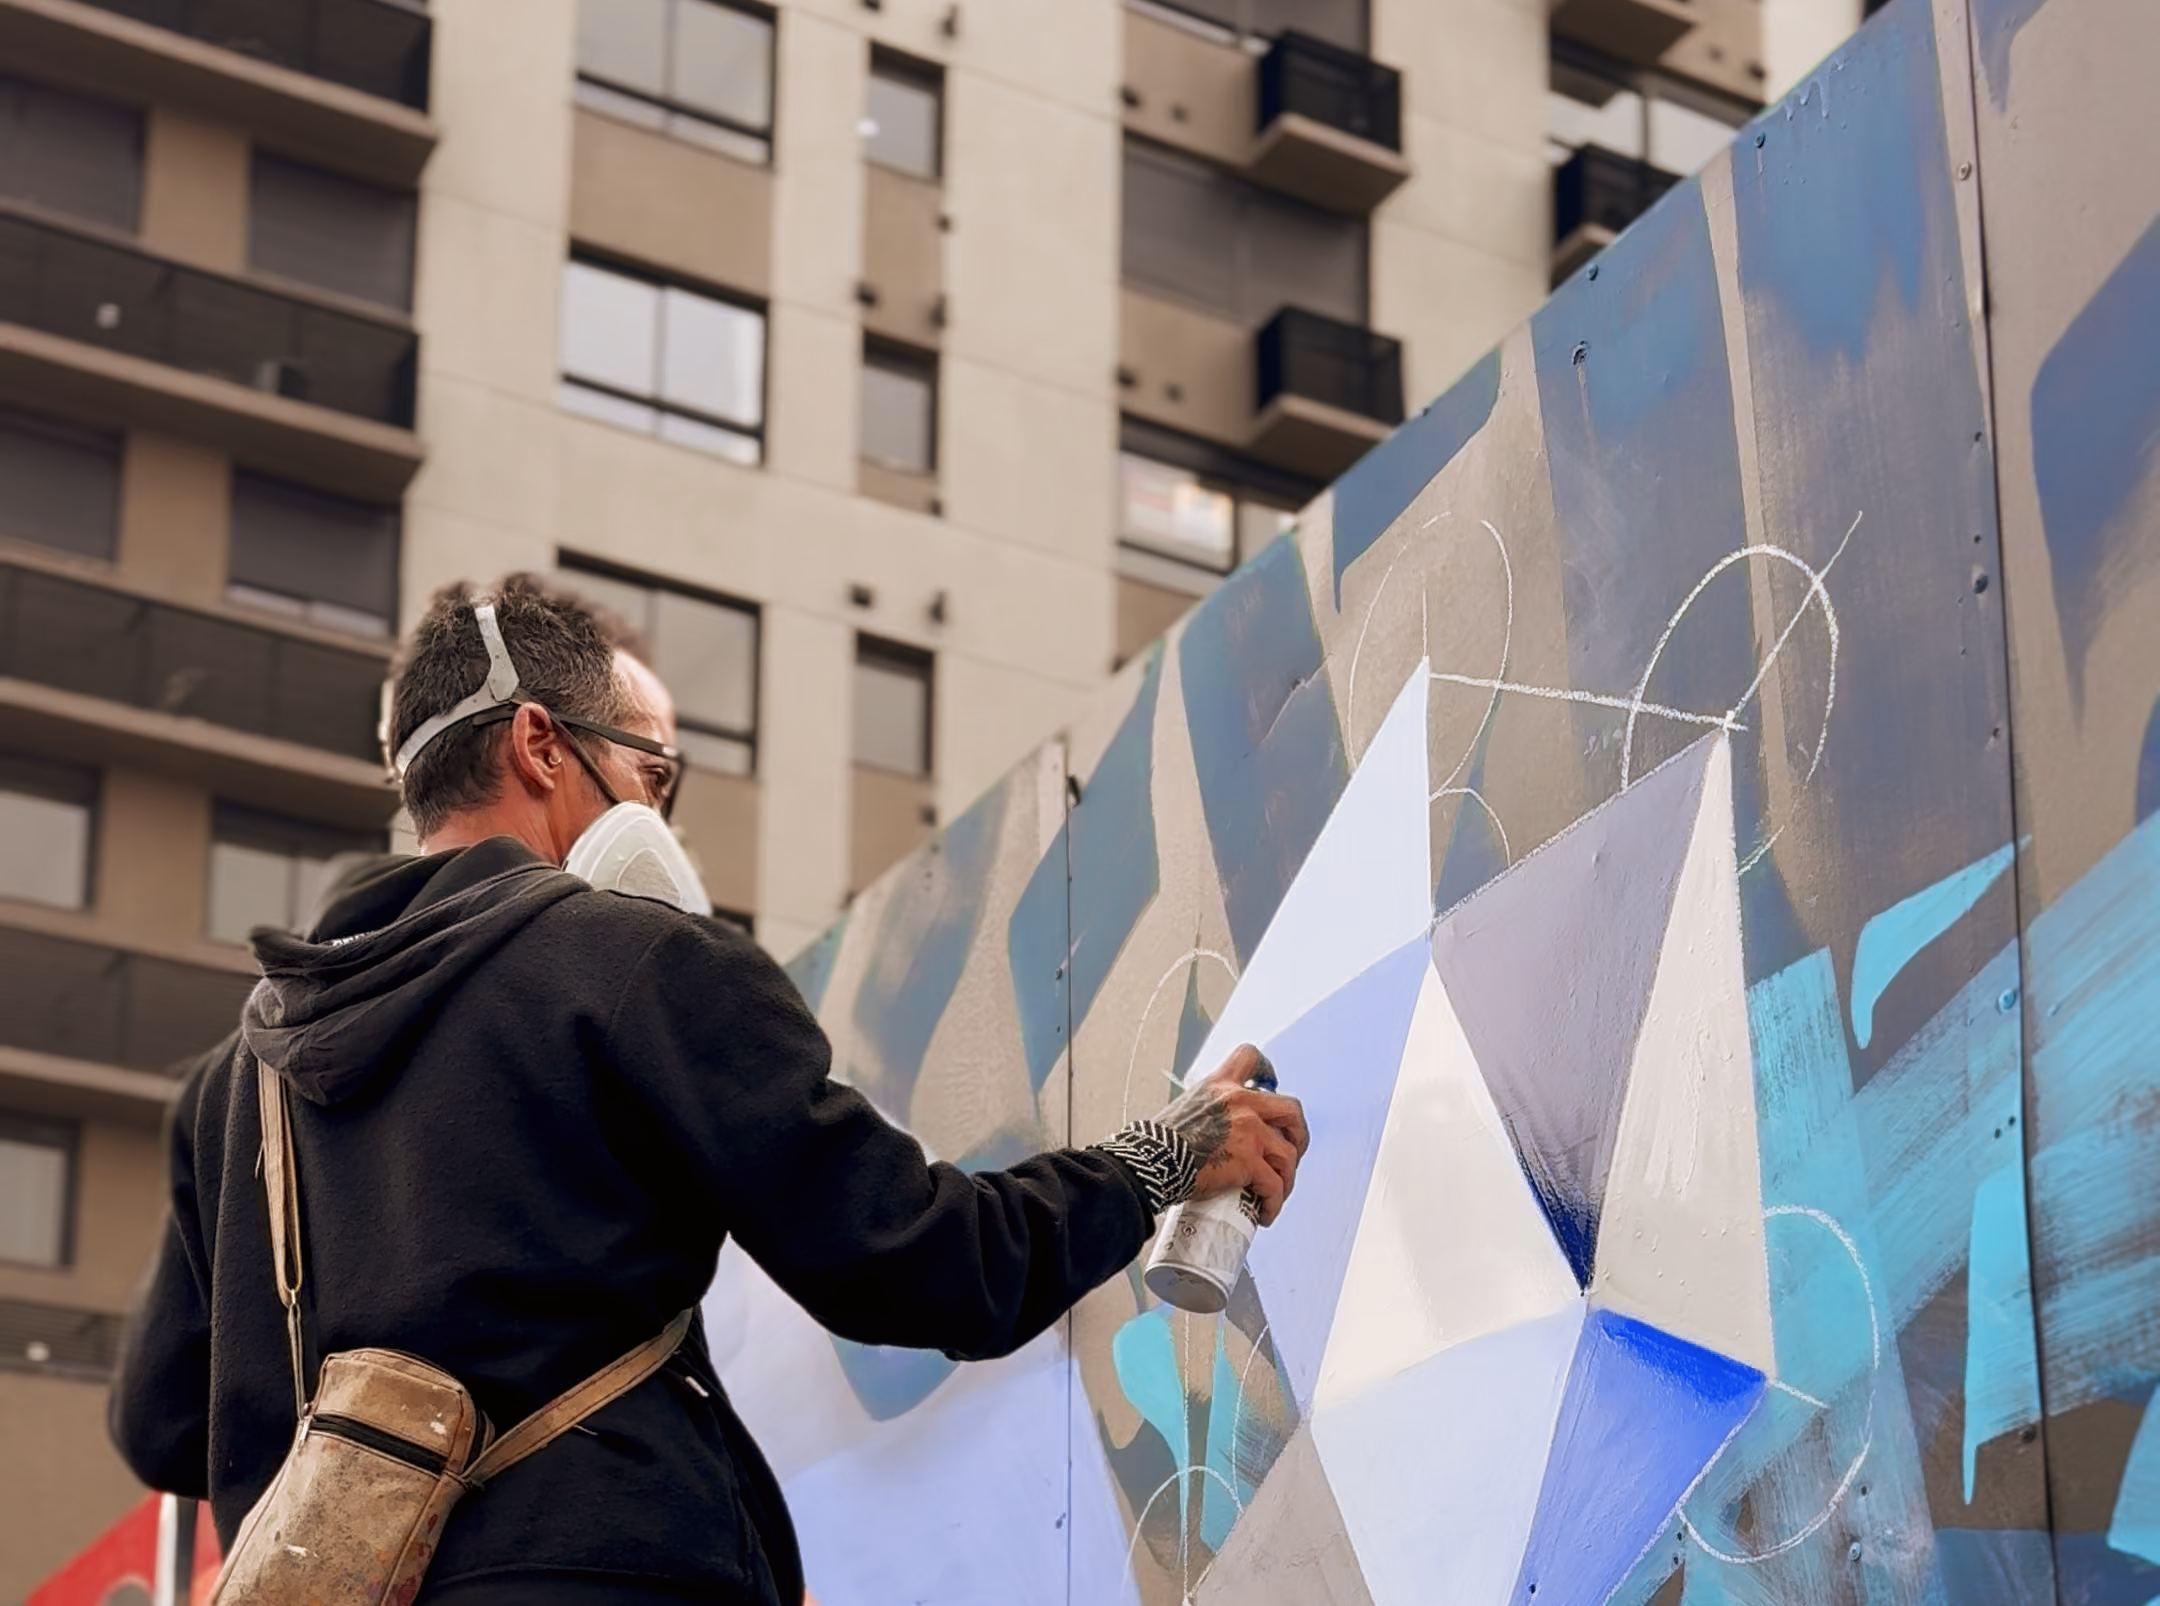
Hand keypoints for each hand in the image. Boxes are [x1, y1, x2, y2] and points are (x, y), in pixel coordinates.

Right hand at [1158, 1044, 1308, 1225]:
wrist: (1153, 1162)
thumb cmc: (1159, 1144)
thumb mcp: (1185, 1110)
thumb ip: (1209, 1114)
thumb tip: (1217, 1134)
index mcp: (1220, 1087)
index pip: (1250, 1059)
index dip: (1267, 1072)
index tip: (1271, 1085)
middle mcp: (1240, 1102)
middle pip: (1291, 1109)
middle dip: (1297, 1134)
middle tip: (1291, 1152)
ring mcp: (1249, 1131)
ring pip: (1287, 1154)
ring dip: (1286, 1178)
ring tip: (1275, 1194)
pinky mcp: (1250, 1160)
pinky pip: (1274, 1185)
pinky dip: (1274, 1202)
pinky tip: (1266, 1212)